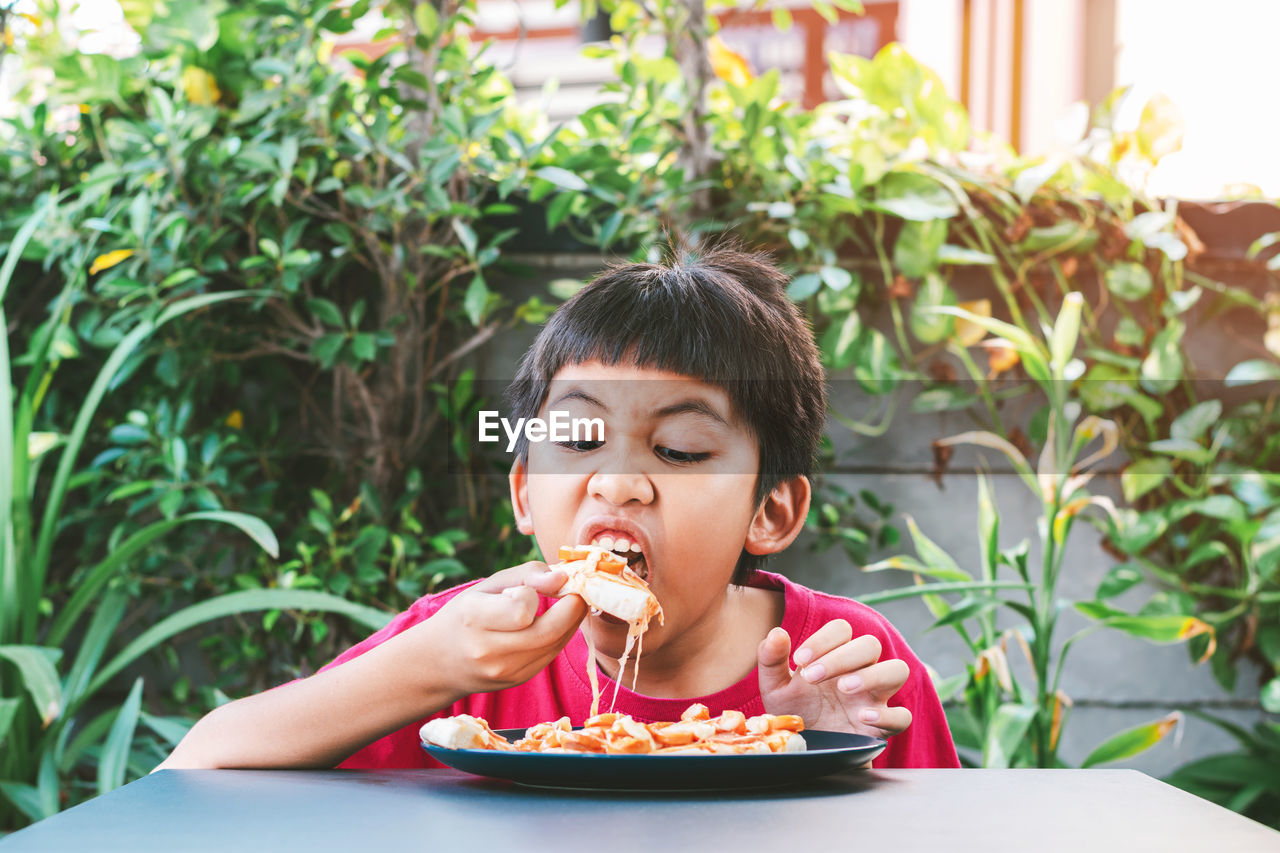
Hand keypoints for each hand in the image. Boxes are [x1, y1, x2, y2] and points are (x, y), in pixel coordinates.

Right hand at [425, 561, 587, 698]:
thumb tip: (562, 578)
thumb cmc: (464, 615)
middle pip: (549, 631)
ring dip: (570, 621)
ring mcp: (504, 671)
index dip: (533, 594)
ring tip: (564, 604)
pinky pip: (551, 655)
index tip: (531, 587)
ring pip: (556, 644)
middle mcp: (489, 651)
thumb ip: (526, 574)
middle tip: (574, 590)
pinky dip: (559, 636)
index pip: (522, 609)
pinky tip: (549, 624)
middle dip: (573, 606)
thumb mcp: (486, 586)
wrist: (438, 663)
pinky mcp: (517, 680)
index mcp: (474, 619)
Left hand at [757, 620, 911, 738]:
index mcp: (835, 657)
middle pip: (870, 644)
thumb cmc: (795, 712)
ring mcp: (874, 698)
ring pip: (897, 670)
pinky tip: (862, 716)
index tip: (799, 660)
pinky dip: (887, 715)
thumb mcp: (775, 688)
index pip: (842, 630)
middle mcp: (859, 672)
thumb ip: (771, 659)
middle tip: (812, 677)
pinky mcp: (882, 728)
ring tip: (843, 688)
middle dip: (841, 657)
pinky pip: (902, 717)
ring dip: (872, 675)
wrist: (804, 751)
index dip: (823, 639)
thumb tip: (776, 632)